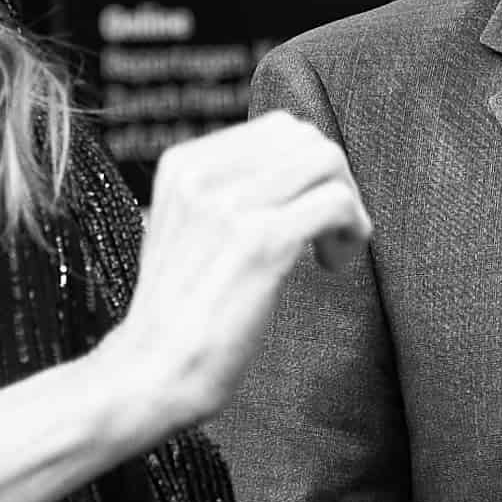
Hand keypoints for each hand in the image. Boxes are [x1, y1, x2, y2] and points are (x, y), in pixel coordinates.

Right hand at [95, 110, 369, 438]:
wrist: (149, 374)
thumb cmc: (179, 312)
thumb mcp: (187, 226)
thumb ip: (227, 189)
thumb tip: (296, 160)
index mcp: (184, 164)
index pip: (278, 127)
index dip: (308, 169)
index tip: (305, 214)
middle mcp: (203, 174)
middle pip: (308, 139)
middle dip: (333, 181)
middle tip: (327, 233)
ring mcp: (230, 205)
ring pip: (328, 161)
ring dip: (348, 205)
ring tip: (332, 250)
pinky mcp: (260, 240)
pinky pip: (337, 201)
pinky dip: (351, 232)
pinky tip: (331, 266)